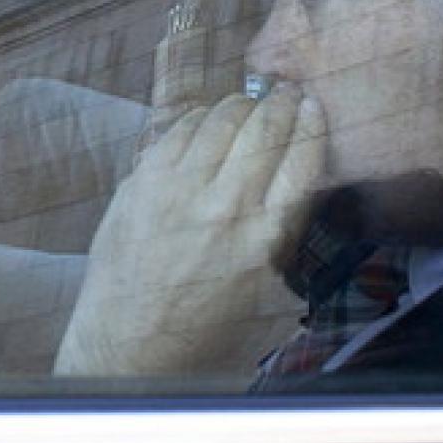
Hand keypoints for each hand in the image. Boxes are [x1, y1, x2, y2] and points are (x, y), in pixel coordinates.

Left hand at [55, 83, 326, 376]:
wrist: (129, 347)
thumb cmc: (206, 334)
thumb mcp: (267, 296)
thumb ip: (283, 237)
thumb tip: (295, 183)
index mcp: (264, 239)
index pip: (301, 161)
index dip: (312, 124)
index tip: (313, 106)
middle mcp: (224, 206)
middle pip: (263, 129)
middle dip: (280, 104)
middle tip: (285, 94)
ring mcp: (177, 189)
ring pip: (220, 120)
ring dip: (240, 107)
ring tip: (248, 107)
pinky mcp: (141, 182)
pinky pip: (178, 129)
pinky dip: (199, 118)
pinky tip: (206, 121)